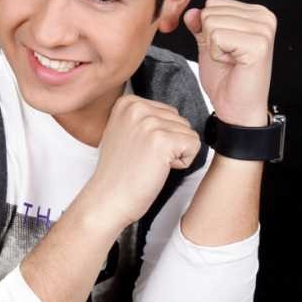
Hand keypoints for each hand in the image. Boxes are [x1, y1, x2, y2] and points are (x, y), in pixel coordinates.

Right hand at [86, 95, 200, 227]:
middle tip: (145, 159)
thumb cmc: (117, 173)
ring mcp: (149, 123)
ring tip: (150, 164)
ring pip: (188, 133)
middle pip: (180, 120)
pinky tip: (160, 169)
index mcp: (127, 103)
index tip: (139, 150)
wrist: (108, 198)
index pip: (168, 112)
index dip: (160, 136)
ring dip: (176, 153)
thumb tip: (169, 117)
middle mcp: (137, 108)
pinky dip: (184, 162)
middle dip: (170, 143)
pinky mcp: (162, 140)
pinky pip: (194, 144)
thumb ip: (142, 119)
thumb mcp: (122, 132)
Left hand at [183, 0, 276, 125]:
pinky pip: (217, 36)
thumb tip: (191, 11)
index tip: (225, 48)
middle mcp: (264, 17)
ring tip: (230, 61)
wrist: (236, 107)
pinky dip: (217, 54)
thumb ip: (200, 25)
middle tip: (227, 57)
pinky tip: (232, 64)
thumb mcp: (208, 45)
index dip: (208, 29)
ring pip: (212, 23)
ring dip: (213, 47)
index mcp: (255, 13)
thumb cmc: (226, 79)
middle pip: (211, 11)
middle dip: (210, 38)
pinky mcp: (258, 44)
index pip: (213, 3)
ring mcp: (263, 29)